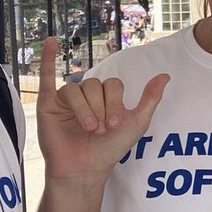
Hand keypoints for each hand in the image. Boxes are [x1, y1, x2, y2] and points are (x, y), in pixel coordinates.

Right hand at [36, 37, 168, 186]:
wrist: (85, 170)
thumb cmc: (109, 149)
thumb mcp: (137, 123)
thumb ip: (150, 99)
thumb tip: (165, 75)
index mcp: (106, 96)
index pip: (112, 85)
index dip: (115, 103)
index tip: (115, 125)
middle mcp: (86, 94)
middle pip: (94, 85)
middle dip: (100, 108)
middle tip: (101, 130)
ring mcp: (66, 99)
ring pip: (75, 89)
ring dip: (85, 109)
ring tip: (89, 128)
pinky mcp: (47, 104)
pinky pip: (46, 77)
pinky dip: (48, 59)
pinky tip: (52, 42)